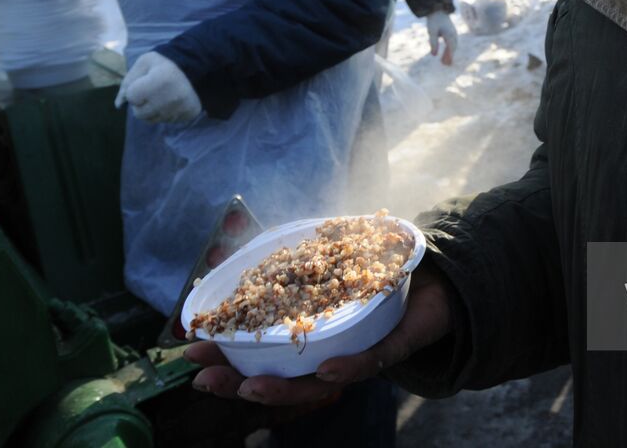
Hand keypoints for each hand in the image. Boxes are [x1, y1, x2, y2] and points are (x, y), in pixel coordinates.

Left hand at [114, 52, 201, 123]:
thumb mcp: (141, 65)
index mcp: (159, 80)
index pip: (132, 97)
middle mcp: (172, 97)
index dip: (133, 90)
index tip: (143, 83)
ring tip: (159, 97)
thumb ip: (126, 84)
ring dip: (151, 110)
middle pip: (139, 113)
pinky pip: (166, 121)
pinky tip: (169, 102)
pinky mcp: (189, 114)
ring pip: (151, 120)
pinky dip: (164, 114)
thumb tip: (118, 105)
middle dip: (139, 104)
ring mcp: (181, 107)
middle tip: (149, 92)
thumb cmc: (159, 65)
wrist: (188, 65)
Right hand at [186, 258, 455, 404]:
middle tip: (205, 377)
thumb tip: (243, 240)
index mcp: (311, 338)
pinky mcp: (395, 347)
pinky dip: (348, 368)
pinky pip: (371, 361)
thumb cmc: (377, 272)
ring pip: (319, 382)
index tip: (189, 348)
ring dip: (283, 386)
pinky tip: (325, 370)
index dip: (227, 356)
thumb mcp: (329, 262)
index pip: (262, 355)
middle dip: (240, 382)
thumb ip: (293, 258)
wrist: (436, 275)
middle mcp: (331, 354)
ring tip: (252, 385)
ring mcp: (360, 354)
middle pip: (281, 379)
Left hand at [424, 10, 457, 65]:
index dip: (449, 56)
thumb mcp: (432, 32)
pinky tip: (446, 52)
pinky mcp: (451, 32)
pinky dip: (450, 49)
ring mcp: (453, 33)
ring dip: (450, 53)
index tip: (447, 64)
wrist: (437, 9)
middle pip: (453, 48)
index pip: (451, 48)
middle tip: (445, 65)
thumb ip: (433, 43)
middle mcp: (453, 34)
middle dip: (449, 56)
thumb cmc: (434, 20)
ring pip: (453, 46)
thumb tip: (434, 55)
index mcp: (449, 34)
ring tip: (444, 61)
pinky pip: (452, 43)